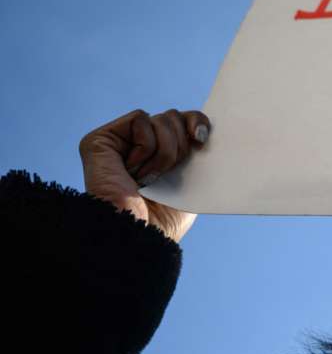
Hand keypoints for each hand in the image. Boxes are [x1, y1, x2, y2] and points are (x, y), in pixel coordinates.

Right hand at [78, 108, 209, 243]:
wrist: (140, 236)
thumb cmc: (164, 221)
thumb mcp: (190, 185)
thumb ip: (195, 155)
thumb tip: (210, 131)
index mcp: (159, 156)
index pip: (183, 121)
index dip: (197, 122)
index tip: (202, 138)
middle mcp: (137, 147)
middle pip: (173, 117)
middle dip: (180, 145)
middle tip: (168, 174)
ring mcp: (118, 143)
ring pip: (160, 119)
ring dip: (165, 153)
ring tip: (149, 178)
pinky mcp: (100, 140)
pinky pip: (140, 120)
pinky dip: (146, 147)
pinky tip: (133, 171)